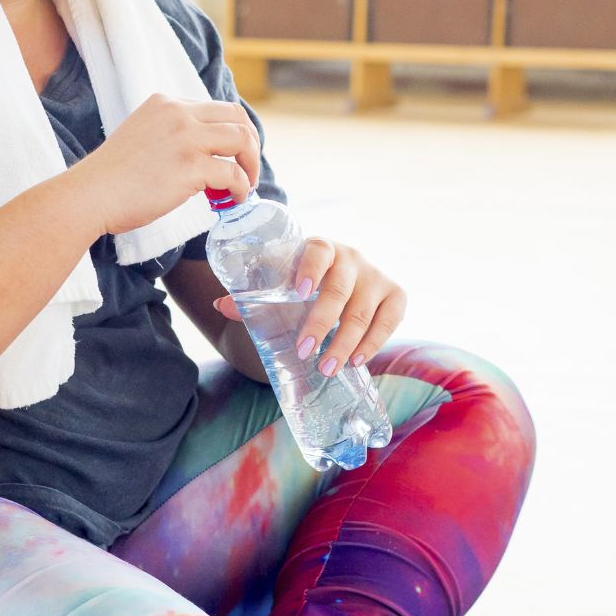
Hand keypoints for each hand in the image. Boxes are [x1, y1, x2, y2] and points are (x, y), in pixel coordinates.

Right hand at [69, 94, 259, 236]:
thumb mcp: (141, 135)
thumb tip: (199, 154)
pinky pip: (233, 174)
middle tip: (249, 167)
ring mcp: (186, 138)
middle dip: (251, 143)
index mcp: (166, 103)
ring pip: (242, 140)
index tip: (235, 152)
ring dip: (251, 164)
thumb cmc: (111, 177)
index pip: (216, 107)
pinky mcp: (190, 167)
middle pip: (237, 117)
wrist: (90, 195)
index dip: (234, 130)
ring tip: (245, 185)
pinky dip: (240, 188)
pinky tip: (232, 199)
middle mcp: (178, 114)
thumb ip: (169, 134)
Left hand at [212, 239, 406, 376]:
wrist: (335, 281)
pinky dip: (374, 342)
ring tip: (328, 367)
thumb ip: (252, 297)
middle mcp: (352, 258)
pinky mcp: (395, 295)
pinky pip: (390, 319)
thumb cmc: (303, 285)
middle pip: (339, 290)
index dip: (310, 269)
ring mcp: (376, 276)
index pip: (318, 251)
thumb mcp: (280, 287)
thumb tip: (220, 305)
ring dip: (345, 342)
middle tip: (304, 351)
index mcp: (321, 248)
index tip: (299, 292)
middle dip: (321, 324)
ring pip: (363, 311)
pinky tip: (357, 360)